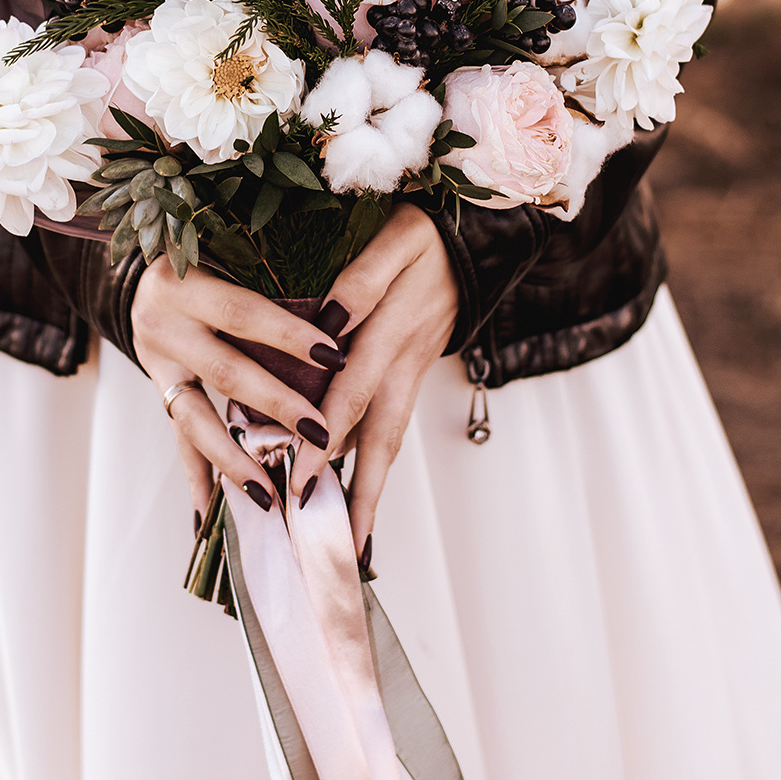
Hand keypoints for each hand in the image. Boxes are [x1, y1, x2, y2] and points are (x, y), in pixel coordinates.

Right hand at [131, 257, 344, 528]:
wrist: (146, 259)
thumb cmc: (208, 244)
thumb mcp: (229, 241)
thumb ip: (272, 267)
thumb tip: (340, 304)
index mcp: (183, 281)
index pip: (243, 313)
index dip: (288, 335)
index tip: (335, 357)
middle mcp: (160, 322)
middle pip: (226, 372)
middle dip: (276, 406)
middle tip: (320, 434)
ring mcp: (154, 360)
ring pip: (196, 419)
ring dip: (234, 459)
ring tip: (268, 494)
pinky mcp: (158, 387)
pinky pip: (179, 437)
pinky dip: (197, 475)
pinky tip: (210, 511)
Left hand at [292, 206, 459, 562]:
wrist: (481, 238)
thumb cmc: (429, 235)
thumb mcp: (397, 240)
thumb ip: (362, 280)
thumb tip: (330, 326)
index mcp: (393, 331)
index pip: (351, 391)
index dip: (325, 434)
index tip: (299, 477)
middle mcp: (404, 363)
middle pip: (380, 439)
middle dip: (358, 493)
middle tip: (339, 545)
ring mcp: (413, 372)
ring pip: (390, 440)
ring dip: (371, 490)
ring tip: (353, 540)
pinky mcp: (415, 373)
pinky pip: (393, 426)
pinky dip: (376, 462)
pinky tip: (357, 489)